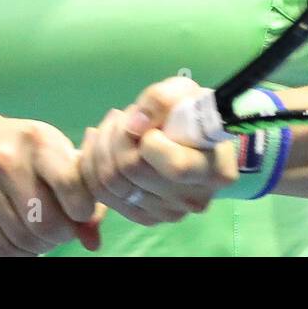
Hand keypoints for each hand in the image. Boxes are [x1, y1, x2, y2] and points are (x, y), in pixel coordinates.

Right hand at [0, 115, 106, 255]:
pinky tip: (24, 241)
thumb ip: (82, 192)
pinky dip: (20, 253)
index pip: (70, 185)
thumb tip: (93, 242)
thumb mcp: (55, 154)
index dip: (82, 210)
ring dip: (42, 245)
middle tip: (62, 230)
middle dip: (62, 235)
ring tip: (44, 234)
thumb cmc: (24, 149)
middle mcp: (5, 159)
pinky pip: (0, 249)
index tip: (79, 211)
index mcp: (37, 140)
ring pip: (24, 239)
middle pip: (47, 222)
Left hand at [79, 76, 237, 226]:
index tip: (151, 125)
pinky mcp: (145, 217)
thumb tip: (134, 126)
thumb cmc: (191, 111)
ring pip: (111, 183)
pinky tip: (102, 144)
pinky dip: (93, 165)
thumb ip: (161, 100)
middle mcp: (194, 199)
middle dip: (118, 135)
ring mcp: (169, 213)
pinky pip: (102, 195)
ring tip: (113, 125)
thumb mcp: (182, 91)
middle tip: (123, 115)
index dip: (150, 140)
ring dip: (102, 146)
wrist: (191, 135)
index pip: (175, 166)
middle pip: (133, 172)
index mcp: (214, 170)